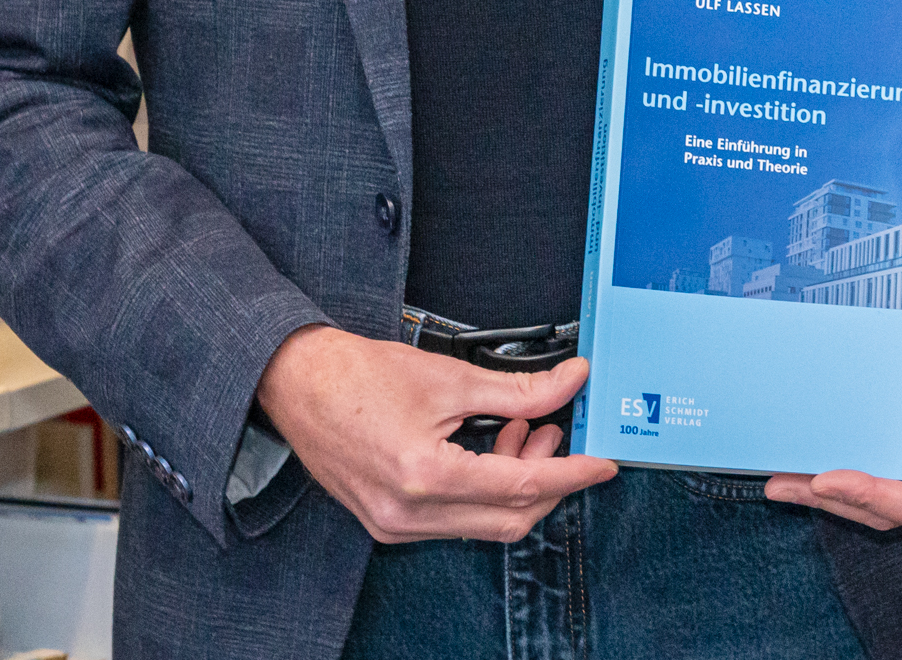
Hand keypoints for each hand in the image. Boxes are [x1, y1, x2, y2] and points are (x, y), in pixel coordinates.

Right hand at [254, 325, 618, 543]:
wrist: (298, 383)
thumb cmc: (359, 376)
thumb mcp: (452, 377)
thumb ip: (520, 390)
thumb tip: (570, 383)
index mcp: (425, 477)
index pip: (522, 488)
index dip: (571, 474)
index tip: (603, 463)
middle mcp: (408, 514)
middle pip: (508, 519)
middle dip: (548, 480)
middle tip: (562, 434)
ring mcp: (395, 525)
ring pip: (483, 523)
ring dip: (516, 482)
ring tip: (526, 428)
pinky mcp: (388, 521)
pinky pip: (455, 520)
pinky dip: (484, 489)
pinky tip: (492, 446)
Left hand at [764, 295, 901, 531]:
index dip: (874, 497)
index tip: (826, 479)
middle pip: (897, 513)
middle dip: (841, 501)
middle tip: (786, 486)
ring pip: (882, 510)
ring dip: (831, 500)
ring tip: (783, 486)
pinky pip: (879, 493)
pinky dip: (841, 489)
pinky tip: (801, 480)